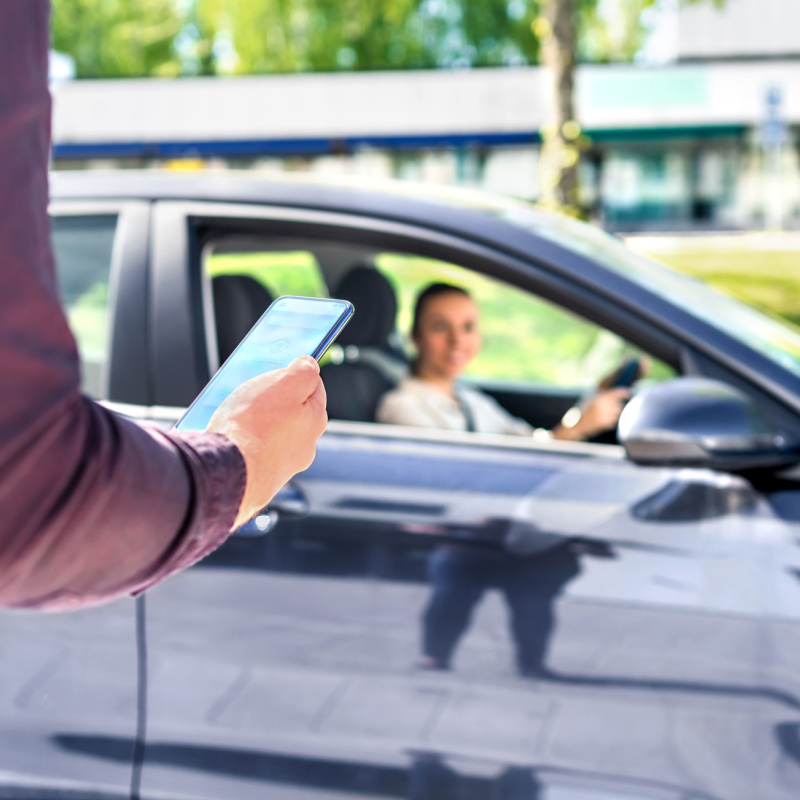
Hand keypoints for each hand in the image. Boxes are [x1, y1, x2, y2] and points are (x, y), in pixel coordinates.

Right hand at [207, 356, 326, 527]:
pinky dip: (244, 442)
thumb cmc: (254, 425)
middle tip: (251, 392)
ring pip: (271, 433)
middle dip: (272, 399)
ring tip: (233, 414)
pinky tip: (228, 437)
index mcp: (315, 421)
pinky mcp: (260, 479)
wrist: (227, 472)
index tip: (278, 369)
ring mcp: (282, 465)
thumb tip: (310, 365)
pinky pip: (253, 451)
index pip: (313, 387)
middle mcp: (304, 446)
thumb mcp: (284, 383)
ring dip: (255, 421)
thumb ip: (304, 370)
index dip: (294, 374)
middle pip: (290, 411)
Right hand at [553, 387, 629, 440]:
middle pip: (618, 404)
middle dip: (616, 407)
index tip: (629, 392)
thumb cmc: (582, 411)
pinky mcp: (603, 424)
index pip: (615, 393)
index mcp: (598, 398)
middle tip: (608, 409)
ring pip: (617, 413)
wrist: (575, 425)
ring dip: (613, 414)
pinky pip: (613, 421)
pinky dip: (610, 421)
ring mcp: (603, 415)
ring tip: (603, 415)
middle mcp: (602, 406)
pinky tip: (602, 421)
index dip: (623, 392)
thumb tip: (613, 393)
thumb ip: (601, 396)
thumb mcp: (590, 400)